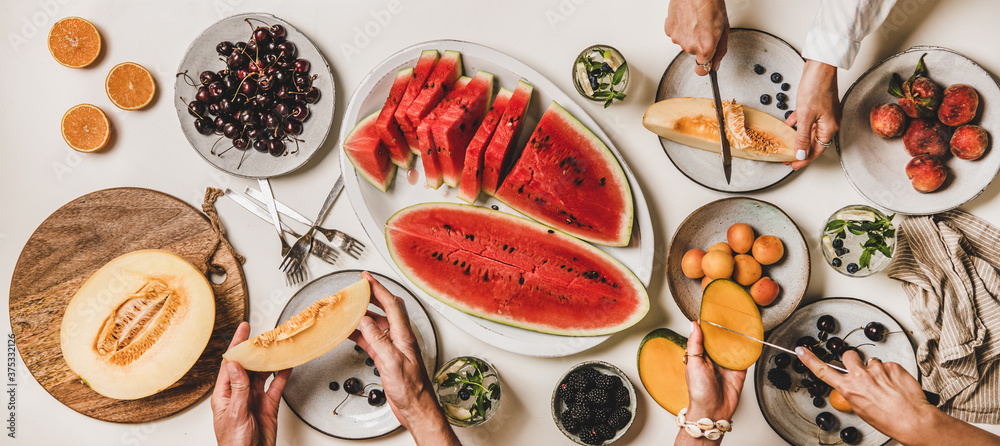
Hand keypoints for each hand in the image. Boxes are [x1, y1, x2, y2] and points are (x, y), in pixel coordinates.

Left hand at [211, 322, 291, 445]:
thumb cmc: (234, 445)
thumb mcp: (235, 414)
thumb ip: (238, 389)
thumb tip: (235, 365)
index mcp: (224, 395)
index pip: (230, 364)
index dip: (236, 345)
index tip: (243, 329)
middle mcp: (239, 394)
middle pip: (248, 366)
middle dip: (255, 350)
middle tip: (265, 335)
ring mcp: (254, 400)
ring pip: (263, 374)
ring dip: (270, 361)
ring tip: (277, 348)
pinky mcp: (268, 406)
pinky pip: (276, 387)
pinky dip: (282, 376)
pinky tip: (286, 366)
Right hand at [349, 272, 459, 445]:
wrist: (415, 408)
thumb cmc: (412, 389)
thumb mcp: (392, 362)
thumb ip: (378, 340)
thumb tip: (365, 321)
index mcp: (404, 335)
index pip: (391, 304)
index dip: (378, 288)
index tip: (366, 278)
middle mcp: (399, 338)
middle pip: (385, 310)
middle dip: (371, 297)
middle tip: (357, 289)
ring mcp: (393, 348)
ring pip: (376, 325)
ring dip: (363, 317)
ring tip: (348, 310)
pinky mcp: (386, 358)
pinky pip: (371, 341)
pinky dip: (360, 335)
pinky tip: (350, 333)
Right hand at [664, 0, 728, 74]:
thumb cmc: (710, 4)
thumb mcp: (724, 28)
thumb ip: (720, 50)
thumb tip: (716, 64)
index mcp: (705, 47)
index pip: (701, 71)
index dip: (705, 67)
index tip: (707, 64)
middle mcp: (689, 46)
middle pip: (694, 54)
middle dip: (700, 44)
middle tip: (705, 29)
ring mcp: (677, 39)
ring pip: (685, 43)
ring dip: (690, 36)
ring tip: (696, 20)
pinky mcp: (669, 30)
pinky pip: (677, 35)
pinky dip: (682, 29)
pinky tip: (688, 18)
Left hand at [676, 321, 745, 444]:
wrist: (712, 411)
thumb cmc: (699, 391)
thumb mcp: (693, 363)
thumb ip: (695, 344)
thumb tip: (693, 324)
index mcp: (702, 353)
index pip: (707, 334)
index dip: (710, 323)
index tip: (715, 309)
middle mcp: (715, 357)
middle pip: (722, 338)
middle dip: (727, 327)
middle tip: (733, 312)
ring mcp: (728, 363)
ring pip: (735, 345)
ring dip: (739, 336)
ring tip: (744, 321)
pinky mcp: (739, 370)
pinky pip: (746, 357)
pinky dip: (749, 348)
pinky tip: (752, 338)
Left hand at [785, 60, 839, 168]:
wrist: (820, 66)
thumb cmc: (817, 87)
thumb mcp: (806, 116)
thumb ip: (803, 136)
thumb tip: (801, 153)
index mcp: (829, 127)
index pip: (817, 150)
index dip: (804, 159)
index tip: (793, 166)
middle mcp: (829, 122)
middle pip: (813, 142)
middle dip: (800, 150)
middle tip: (787, 158)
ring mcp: (823, 114)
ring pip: (809, 131)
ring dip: (798, 138)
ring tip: (786, 145)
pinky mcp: (817, 106)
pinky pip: (806, 120)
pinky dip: (797, 124)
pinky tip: (788, 125)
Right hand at [793, 347, 999, 445]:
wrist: (912, 419)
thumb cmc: (889, 420)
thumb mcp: (862, 410)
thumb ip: (853, 393)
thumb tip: (853, 386)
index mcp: (849, 389)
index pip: (823, 371)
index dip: (810, 360)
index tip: (802, 350)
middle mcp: (860, 377)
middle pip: (849, 356)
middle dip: (855, 361)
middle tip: (864, 372)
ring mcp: (877, 369)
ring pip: (872, 361)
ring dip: (877, 370)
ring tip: (886, 385)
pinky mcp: (893, 366)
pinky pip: (888, 365)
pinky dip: (892, 373)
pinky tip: (896, 385)